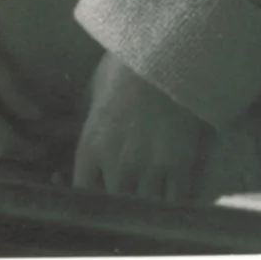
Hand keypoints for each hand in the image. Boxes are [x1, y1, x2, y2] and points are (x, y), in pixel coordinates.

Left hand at [73, 54, 208, 201]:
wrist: (167, 48)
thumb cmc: (129, 61)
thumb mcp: (96, 87)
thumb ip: (89, 116)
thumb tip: (81, 125)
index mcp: (91, 147)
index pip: (82, 197)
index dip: (92, 205)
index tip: (101, 202)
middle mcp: (116, 164)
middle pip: (115, 208)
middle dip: (122, 209)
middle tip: (132, 204)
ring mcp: (149, 167)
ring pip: (145, 210)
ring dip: (149, 211)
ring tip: (155, 210)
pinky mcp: (179, 164)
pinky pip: (176, 203)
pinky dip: (176, 207)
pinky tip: (178, 206)